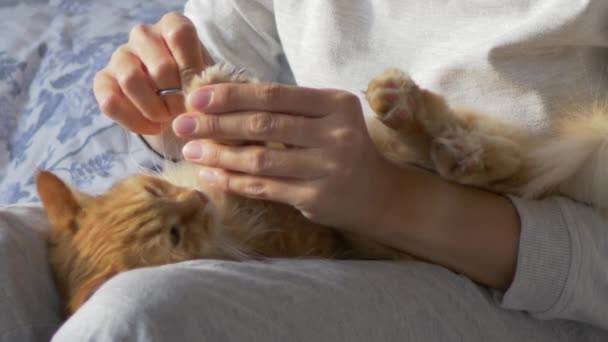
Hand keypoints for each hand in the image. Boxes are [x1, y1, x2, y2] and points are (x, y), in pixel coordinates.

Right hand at [93, 12, 212, 134]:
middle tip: (184, 113)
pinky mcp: (103, 80)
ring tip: (167, 119)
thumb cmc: (196, 91)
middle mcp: (143, 36)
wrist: (178, 111)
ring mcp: (120, 56)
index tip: (198, 92)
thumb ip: (206, 83)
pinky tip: (152, 127)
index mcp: (173, 27)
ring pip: (131, 81)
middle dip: (176, 98)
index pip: (180, 35)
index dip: (191, 67)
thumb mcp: (208, 83)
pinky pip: (111, 101)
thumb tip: (195, 93)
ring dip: (154, 109)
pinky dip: (134, 121)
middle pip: (160, 66)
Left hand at [172, 83, 398, 230]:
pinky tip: (212, 174)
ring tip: (192, 150)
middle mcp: (336, 134)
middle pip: (265, 124)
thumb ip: (288, 109)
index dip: (232, 95)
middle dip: (217, 123)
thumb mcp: (325, 119)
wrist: (377, 194)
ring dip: (219, 154)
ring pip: (261, 159)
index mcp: (336, 104)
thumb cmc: (342, 149)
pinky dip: (234, 180)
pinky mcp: (316, 198)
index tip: (198, 98)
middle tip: (183, 125)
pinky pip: (265, 187)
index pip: (275, 95)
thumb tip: (225, 100)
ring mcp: (327, 168)